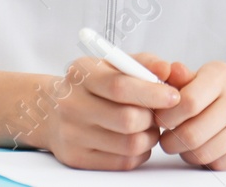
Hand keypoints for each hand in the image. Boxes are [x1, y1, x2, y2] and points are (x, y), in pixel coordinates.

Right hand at [38, 53, 181, 169]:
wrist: (52, 111)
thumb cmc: (91, 85)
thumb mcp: (112, 64)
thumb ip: (143, 63)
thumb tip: (169, 70)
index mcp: (81, 73)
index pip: (120, 86)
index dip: (152, 92)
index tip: (173, 96)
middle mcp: (72, 104)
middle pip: (128, 119)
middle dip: (153, 117)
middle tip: (159, 112)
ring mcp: (72, 134)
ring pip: (130, 144)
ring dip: (150, 136)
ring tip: (147, 125)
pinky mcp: (77, 158)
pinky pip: (123, 162)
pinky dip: (139, 152)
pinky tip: (135, 138)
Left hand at [152, 60, 225, 169]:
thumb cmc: (221, 95)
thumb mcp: (201, 78)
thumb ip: (180, 78)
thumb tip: (168, 70)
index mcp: (222, 75)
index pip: (188, 102)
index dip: (167, 117)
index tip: (160, 121)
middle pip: (193, 133)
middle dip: (171, 141)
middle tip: (166, 140)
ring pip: (205, 152)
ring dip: (186, 153)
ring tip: (182, 146)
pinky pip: (221, 164)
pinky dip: (206, 162)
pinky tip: (202, 151)